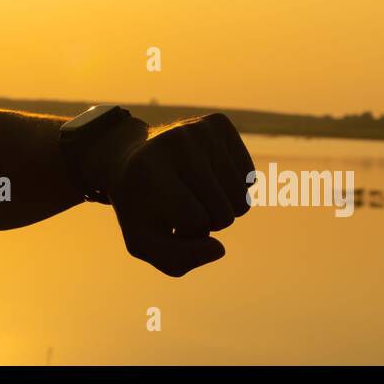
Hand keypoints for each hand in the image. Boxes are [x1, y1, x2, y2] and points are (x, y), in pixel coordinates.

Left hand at [108, 113, 254, 276]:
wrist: (134, 160)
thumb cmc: (142, 207)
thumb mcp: (144, 241)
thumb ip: (176, 261)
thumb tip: (219, 250)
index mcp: (149, 170)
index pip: (195, 220)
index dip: (185, 231)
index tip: (165, 216)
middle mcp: (175, 141)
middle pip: (223, 213)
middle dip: (206, 221)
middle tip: (180, 204)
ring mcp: (199, 128)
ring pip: (241, 198)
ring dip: (222, 207)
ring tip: (194, 192)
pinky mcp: (218, 122)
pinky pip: (250, 177)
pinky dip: (234, 187)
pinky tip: (208, 176)